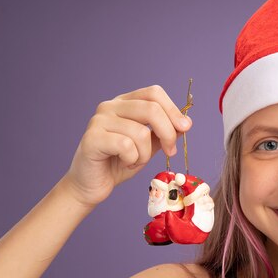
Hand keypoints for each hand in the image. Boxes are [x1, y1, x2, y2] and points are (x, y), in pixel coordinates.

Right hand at [61, 85, 191, 206]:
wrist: (93, 184)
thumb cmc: (120, 163)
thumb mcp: (149, 146)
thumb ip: (164, 133)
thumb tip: (186, 122)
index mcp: (125, 103)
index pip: (154, 93)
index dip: (173, 110)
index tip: (186, 128)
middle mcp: (110, 106)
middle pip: (151, 109)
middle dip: (168, 133)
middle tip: (170, 151)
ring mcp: (99, 120)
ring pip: (141, 132)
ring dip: (145, 154)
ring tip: (135, 161)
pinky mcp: (91, 138)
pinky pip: (126, 145)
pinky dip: (132, 159)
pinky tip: (124, 163)